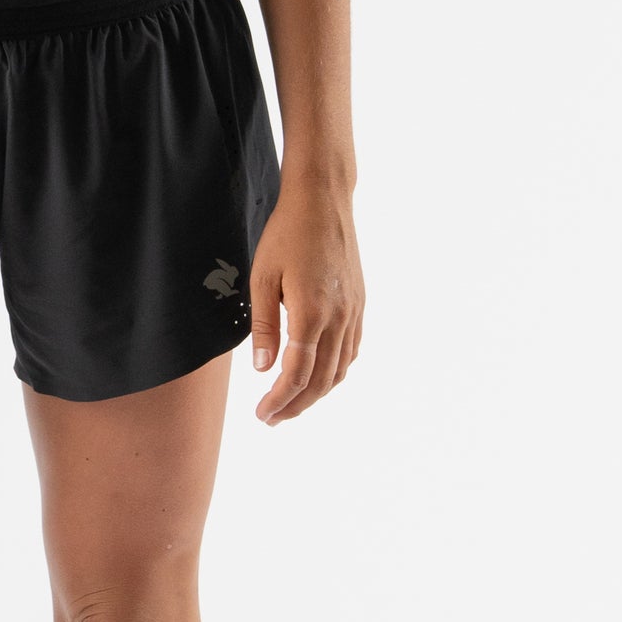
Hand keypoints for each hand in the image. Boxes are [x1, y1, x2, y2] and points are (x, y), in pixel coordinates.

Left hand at [248, 181, 363, 423]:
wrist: (324, 202)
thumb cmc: (287, 234)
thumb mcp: (262, 278)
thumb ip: (263, 326)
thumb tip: (262, 369)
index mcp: (311, 312)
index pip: (297, 374)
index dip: (279, 400)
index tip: (262, 414)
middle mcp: (339, 318)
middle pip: (321, 380)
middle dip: (296, 406)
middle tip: (272, 419)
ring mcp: (354, 312)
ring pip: (340, 370)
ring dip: (316, 394)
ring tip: (291, 404)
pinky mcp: (359, 305)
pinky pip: (351, 350)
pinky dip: (335, 372)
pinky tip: (318, 376)